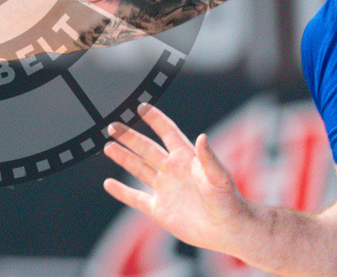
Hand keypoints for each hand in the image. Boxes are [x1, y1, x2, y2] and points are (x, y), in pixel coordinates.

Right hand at [103, 103, 255, 255]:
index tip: (140, 106)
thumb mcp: (219, 177)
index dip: (155, 119)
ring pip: (138, 169)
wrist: (229, 231)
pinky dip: (122, 191)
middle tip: (112, 126)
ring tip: (107, 146)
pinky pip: (136, 198)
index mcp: (186, 158)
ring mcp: (165, 189)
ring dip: (123, 157)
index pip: (167, 132)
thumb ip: (208, 158)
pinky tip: (109, 184)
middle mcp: (172, 170)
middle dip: (129, 136)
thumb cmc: (229, 201)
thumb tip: (202, 137)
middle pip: (146, 148)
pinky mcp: (159, 209)